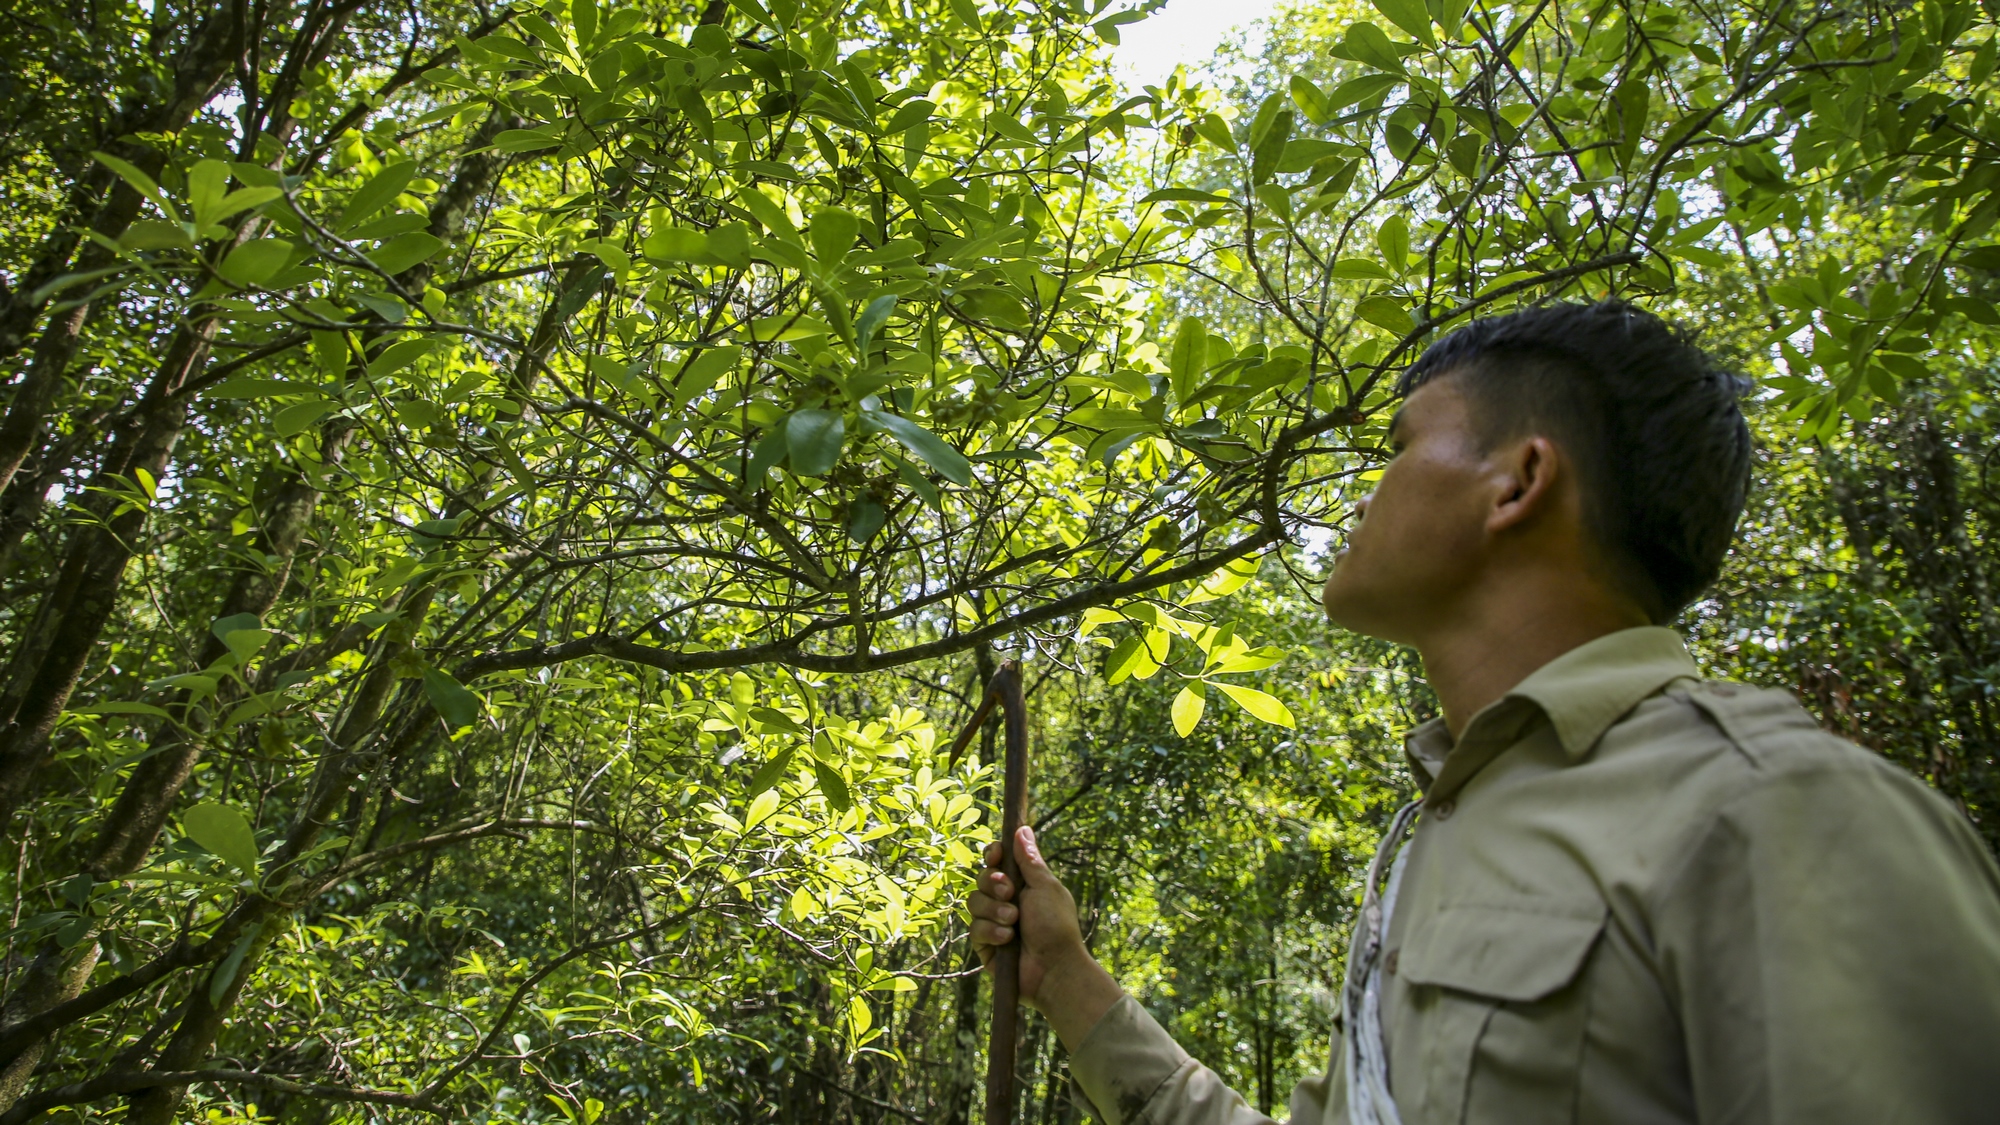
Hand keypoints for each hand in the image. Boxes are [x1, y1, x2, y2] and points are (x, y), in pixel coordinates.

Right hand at [967, 825, 1123, 1047]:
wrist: (1054, 968)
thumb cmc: (1056, 926)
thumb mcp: (1046, 887)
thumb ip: (1030, 860)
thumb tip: (1022, 829)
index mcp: (1022, 885)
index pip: (997, 862)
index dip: (993, 855)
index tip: (996, 854)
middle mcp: (1005, 901)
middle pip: (981, 878)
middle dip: (993, 883)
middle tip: (1010, 893)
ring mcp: (993, 923)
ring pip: (974, 902)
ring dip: (994, 910)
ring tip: (1013, 922)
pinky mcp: (984, 945)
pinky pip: (974, 928)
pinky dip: (991, 932)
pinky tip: (1007, 940)